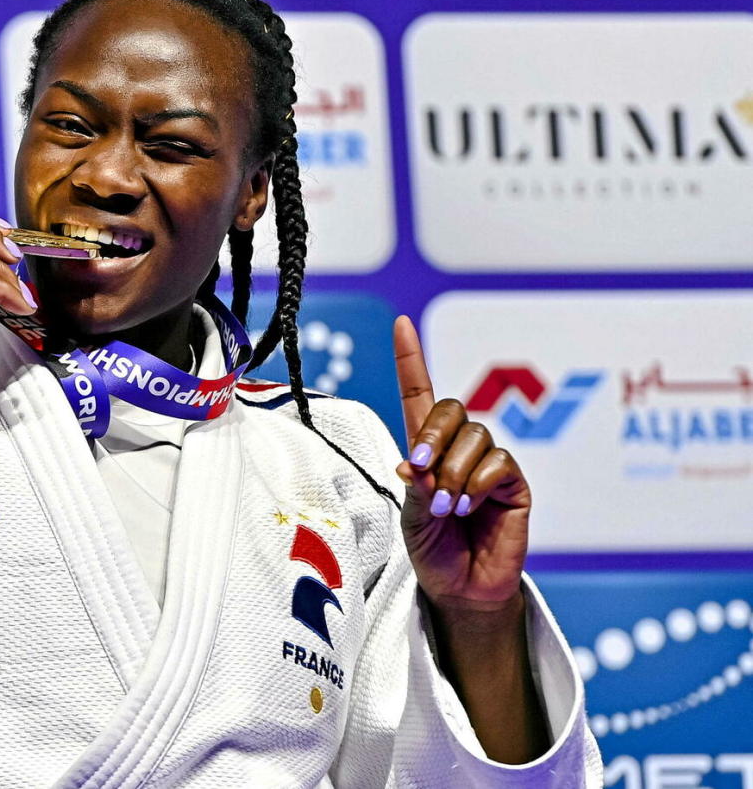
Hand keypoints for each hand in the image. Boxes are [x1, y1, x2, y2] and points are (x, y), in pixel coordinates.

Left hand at [392, 315, 530, 614]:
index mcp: (425, 451)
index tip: (401, 324)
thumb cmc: (433, 551)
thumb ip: (415, 488)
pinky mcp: (514, 483)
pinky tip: (472, 508)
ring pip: (473, 438)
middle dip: (432, 437)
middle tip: (421, 472)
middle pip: (449, 409)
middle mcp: (457, 449)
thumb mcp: (412, 519)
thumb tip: (413, 462)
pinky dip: (477, 485)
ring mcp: (488, 464)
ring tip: (449, 509)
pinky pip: (498, 463)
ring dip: (454, 473)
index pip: (417, 396)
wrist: (462, 591)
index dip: (410, 360)